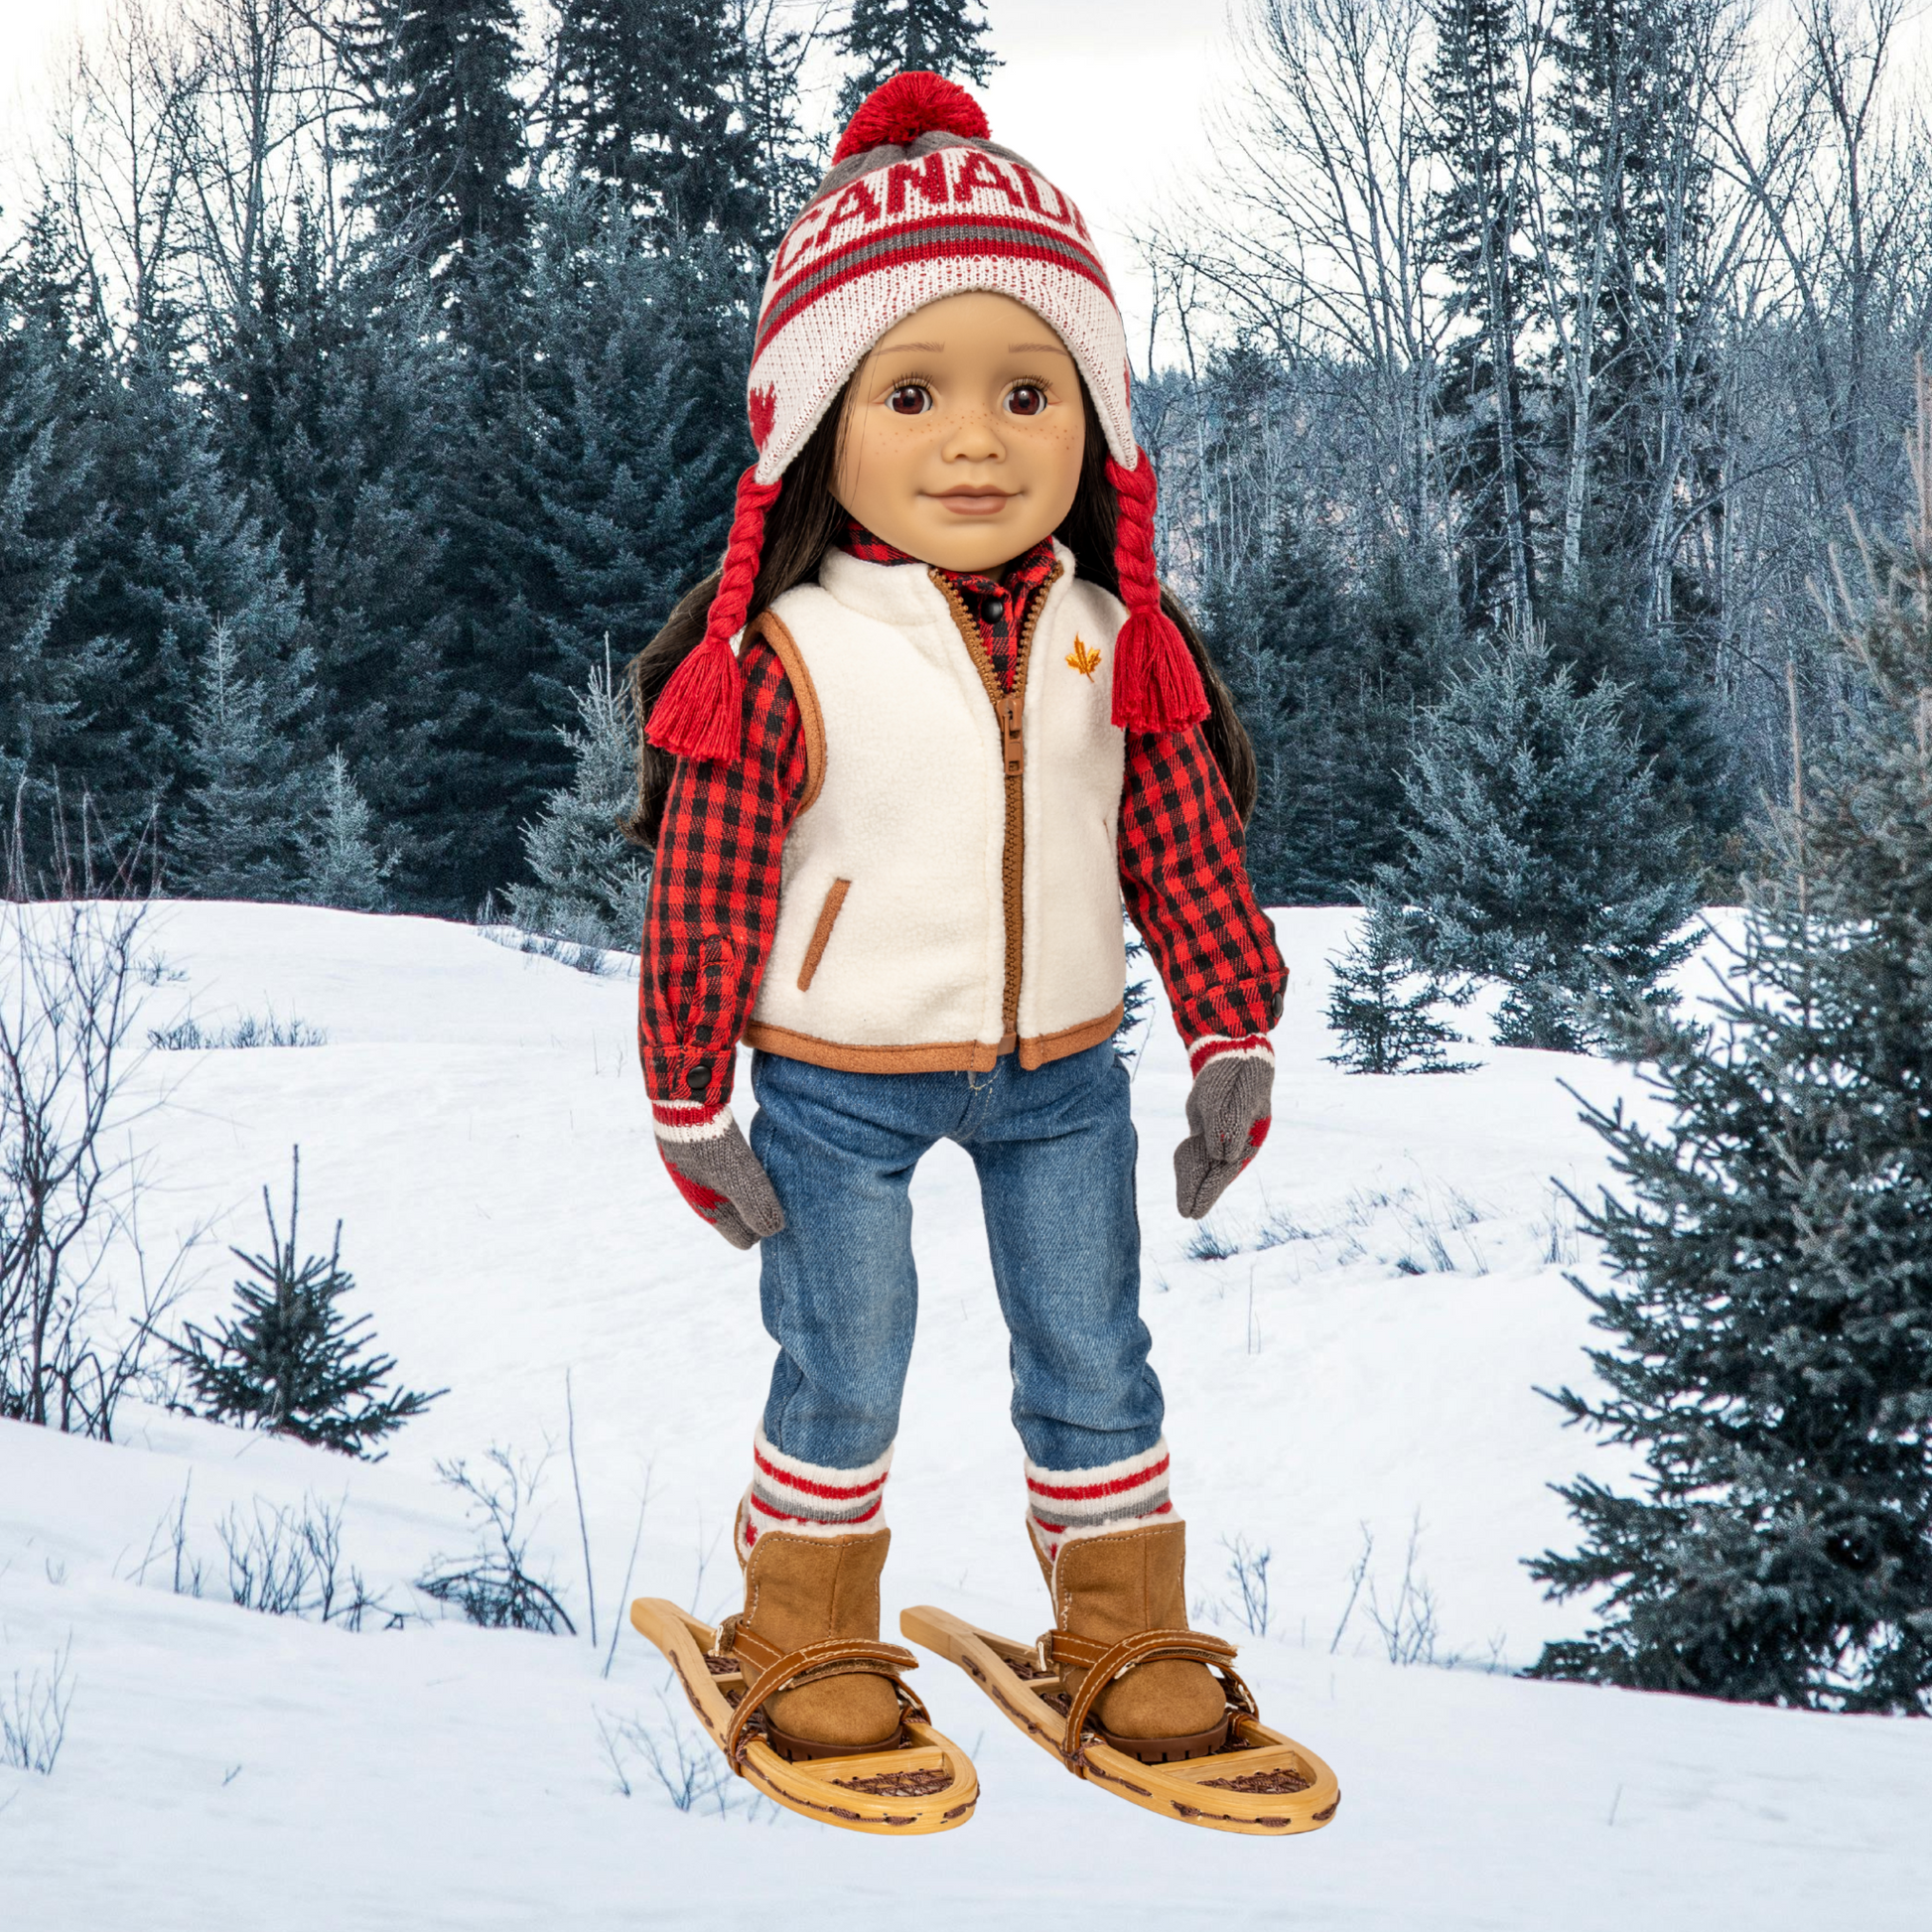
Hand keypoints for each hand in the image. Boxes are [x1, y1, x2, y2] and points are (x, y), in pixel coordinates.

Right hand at [653, 1104, 784, 1249]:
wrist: (682, 1106)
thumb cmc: (711, 1145)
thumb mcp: (738, 1176)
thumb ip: (756, 1205)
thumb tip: (774, 1230)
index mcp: (710, 1211)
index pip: (744, 1239)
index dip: (762, 1227)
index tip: (775, 1207)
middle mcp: (701, 1199)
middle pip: (739, 1218)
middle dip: (757, 1209)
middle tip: (774, 1189)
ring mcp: (697, 1178)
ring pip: (732, 1195)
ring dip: (748, 1189)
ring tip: (763, 1170)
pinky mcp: (697, 1158)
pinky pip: (724, 1176)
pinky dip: (737, 1172)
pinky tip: (746, 1156)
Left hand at [1174, 1039, 1273, 1219]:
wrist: (1233, 1055)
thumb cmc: (1240, 1076)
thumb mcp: (1238, 1096)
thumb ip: (1231, 1124)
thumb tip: (1225, 1156)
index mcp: (1247, 1138)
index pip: (1224, 1171)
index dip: (1209, 1190)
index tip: (1196, 1210)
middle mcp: (1234, 1141)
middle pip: (1214, 1173)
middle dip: (1200, 1192)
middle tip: (1187, 1214)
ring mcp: (1220, 1136)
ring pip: (1204, 1164)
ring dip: (1193, 1181)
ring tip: (1185, 1206)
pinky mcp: (1208, 1128)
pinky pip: (1197, 1150)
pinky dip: (1189, 1162)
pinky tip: (1183, 1172)